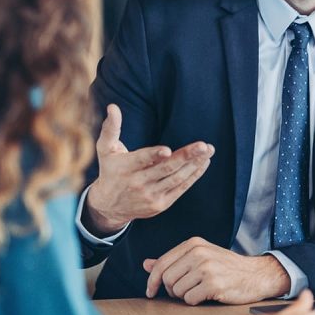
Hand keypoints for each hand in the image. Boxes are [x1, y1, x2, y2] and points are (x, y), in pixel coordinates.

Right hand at [84, 104, 213, 233]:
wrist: (109, 207)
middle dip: (186, 156)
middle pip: (166, 169)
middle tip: (203, 146)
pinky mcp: (160, 204)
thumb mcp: (105, 150)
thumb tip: (113, 106)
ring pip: (176, 178)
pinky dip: (193, 176)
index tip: (167, 151)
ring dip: (195, 164)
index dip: (154, 156)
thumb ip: (111, 128)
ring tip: (208, 151)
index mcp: (125, 167)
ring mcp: (150, 195)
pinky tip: (204, 163)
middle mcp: (138, 183)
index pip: (141, 160)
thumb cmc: (110, 171)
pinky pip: (180, 188)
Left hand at [143, 237, 291, 303]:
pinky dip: (195, 301)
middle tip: (185, 291)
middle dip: (171, 290)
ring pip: (177, 291)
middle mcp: (199, 253)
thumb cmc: (226, 267)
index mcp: (193, 244)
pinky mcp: (213, 284)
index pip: (161, 263)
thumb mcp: (200, 257)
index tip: (150, 291)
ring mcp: (206, 268)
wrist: (255, 274)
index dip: (152, 281)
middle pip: (166, 279)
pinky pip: (190, 299)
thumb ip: (173, 260)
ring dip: (185, 296)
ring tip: (199, 290)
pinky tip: (207, 295)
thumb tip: (146, 264)